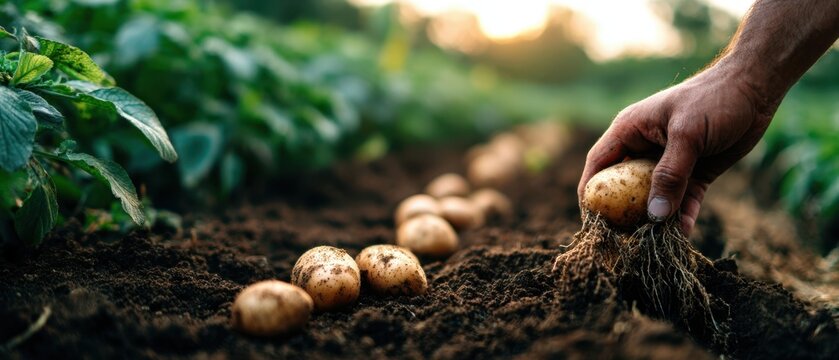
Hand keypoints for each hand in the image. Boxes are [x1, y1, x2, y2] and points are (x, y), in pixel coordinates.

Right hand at [578, 62, 775, 233]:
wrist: (756, 89)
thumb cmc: (714, 100)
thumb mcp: (688, 135)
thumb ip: (670, 175)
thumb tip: (654, 216)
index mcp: (630, 131)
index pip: (599, 165)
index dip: (590, 193)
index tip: (591, 221)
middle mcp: (644, 148)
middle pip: (624, 186)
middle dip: (623, 212)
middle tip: (623, 239)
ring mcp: (669, 162)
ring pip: (655, 197)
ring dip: (655, 218)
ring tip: (655, 242)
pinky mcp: (694, 172)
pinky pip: (683, 199)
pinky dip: (683, 215)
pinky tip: (685, 232)